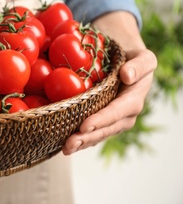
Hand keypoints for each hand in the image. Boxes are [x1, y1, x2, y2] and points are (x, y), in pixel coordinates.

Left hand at [62, 11, 156, 154]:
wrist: (128, 66)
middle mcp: (125, 115)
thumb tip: (127, 75)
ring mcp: (114, 122)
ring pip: (98, 135)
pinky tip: (66, 145)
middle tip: (68, 144)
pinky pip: (93, 134)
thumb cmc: (134, 60)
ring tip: (65, 149)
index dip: (101, 120)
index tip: (84, 126)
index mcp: (133, 100)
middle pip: (105, 129)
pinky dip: (80, 140)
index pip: (116, 112)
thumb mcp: (144, 58)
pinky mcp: (104, 123)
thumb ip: (139, 65)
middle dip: (87, 138)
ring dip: (82, 143)